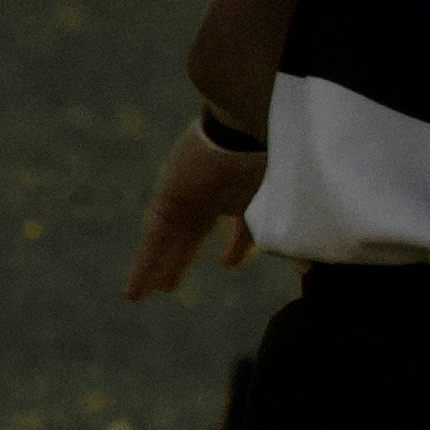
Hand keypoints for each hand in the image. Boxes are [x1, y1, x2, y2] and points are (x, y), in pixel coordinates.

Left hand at [126, 121, 267, 297]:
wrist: (240, 136)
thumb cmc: (268, 165)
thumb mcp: (276, 204)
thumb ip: (272, 233)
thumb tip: (295, 264)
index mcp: (239, 196)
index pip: (233, 227)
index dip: (234, 248)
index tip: (227, 263)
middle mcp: (210, 200)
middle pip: (190, 239)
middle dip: (179, 262)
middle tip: (167, 285)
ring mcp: (186, 202)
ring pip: (168, 244)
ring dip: (156, 270)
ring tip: (143, 294)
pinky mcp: (167, 205)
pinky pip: (154, 242)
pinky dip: (144, 267)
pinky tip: (134, 290)